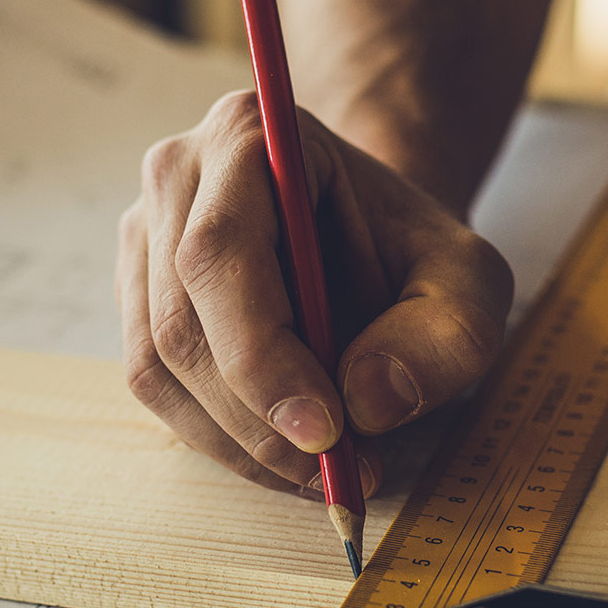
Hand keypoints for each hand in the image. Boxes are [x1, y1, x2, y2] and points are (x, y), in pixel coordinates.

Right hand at [117, 91, 514, 492]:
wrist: (369, 234)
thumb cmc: (411, 249)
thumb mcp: (470, 281)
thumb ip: (446, 337)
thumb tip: (367, 401)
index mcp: (248, 136)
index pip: (220, 255)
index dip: (260, 355)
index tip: (325, 431)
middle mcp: (176, 177)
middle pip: (180, 323)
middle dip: (258, 419)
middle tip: (339, 471)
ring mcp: (143, 237)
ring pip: (157, 367)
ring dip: (238, 440)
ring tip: (323, 468)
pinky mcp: (137, 295)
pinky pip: (156, 386)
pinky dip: (221, 437)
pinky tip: (284, 450)